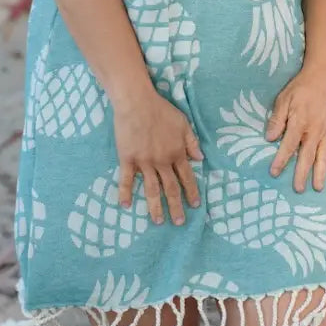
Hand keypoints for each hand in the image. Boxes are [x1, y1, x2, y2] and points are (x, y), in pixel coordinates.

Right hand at [113, 89, 202, 224]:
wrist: (137, 103)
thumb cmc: (161, 110)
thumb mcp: (183, 123)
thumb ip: (192, 142)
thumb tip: (200, 159)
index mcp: (177, 153)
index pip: (186, 177)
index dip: (191, 192)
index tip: (195, 205)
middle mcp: (162, 162)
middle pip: (170, 188)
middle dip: (175, 207)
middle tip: (179, 222)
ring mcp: (144, 162)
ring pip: (151, 190)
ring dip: (155, 207)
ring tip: (158, 222)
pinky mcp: (127, 159)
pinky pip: (126, 180)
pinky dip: (125, 193)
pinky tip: (125, 206)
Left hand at [265, 66, 325, 191]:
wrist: (323, 78)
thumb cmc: (299, 88)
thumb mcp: (283, 99)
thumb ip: (277, 119)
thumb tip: (269, 138)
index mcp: (300, 122)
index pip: (289, 145)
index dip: (281, 160)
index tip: (273, 173)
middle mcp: (315, 130)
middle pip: (307, 156)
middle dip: (301, 174)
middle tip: (297, 190)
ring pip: (323, 157)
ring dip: (320, 174)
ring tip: (317, 189)